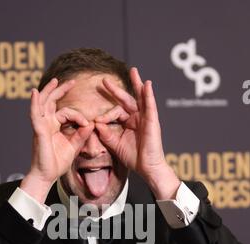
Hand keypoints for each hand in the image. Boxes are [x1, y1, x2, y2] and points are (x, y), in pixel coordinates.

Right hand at [21, 78, 93, 202]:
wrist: (46, 176)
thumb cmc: (57, 163)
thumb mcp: (73, 147)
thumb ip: (81, 135)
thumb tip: (91, 124)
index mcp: (54, 127)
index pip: (66, 113)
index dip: (79, 116)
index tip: (88, 125)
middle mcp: (46, 124)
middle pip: (51, 102)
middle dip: (60, 91)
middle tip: (71, 81)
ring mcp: (41, 127)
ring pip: (43, 104)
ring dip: (49, 91)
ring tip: (55, 80)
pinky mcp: (38, 132)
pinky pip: (35, 115)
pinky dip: (34, 103)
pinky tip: (35, 93)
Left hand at [95, 68, 179, 198]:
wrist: (147, 168)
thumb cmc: (134, 157)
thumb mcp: (116, 144)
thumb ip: (106, 134)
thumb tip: (96, 123)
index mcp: (129, 123)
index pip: (116, 112)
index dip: (106, 115)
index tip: (97, 120)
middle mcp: (137, 118)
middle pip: (126, 100)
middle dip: (116, 90)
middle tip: (104, 80)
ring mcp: (146, 118)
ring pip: (140, 98)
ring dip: (137, 84)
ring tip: (133, 71)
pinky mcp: (153, 121)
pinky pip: (150, 105)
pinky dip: (149, 95)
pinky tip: (146, 85)